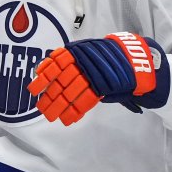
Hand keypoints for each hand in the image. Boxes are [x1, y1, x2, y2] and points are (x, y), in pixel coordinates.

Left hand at [28, 32, 169, 124]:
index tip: (33, 86)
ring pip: (71, 93)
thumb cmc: (112, 57)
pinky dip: (76, 111)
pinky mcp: (103, 88)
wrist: (138, 61)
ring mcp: (94, 76)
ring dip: (59, 106)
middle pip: (61, 81)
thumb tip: (50, 71)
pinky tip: (68, 119)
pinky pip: (86, 101)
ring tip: (49, 116)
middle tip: (39, 106)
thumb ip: (74, 60)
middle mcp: (85, 63)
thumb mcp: (92, 51)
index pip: (57, 62)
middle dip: (49, 95)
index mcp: (80, 51)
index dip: (44, 74)